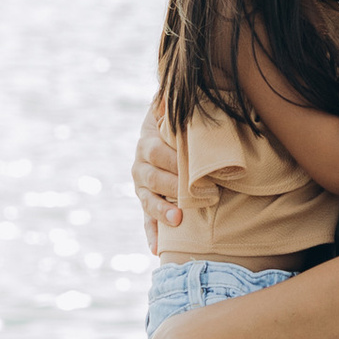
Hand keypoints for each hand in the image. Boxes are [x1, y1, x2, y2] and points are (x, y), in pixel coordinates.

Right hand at [131, 95, 181, 250]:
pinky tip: (157, 249)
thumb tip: (170, 90)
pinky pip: (147, 221)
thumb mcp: (172, 108)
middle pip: (152, 177)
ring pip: (147, 200)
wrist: (165, 133)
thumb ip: (172, 100)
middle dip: (173, 186)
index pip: (155, 151)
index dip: (172, 159)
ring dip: (161, 211)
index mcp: (147, 143)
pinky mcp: (147, 204)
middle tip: (197, 194)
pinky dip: (152, 235)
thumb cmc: (177, 121)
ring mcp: (142, 187)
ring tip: (177, 220)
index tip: (192, 167)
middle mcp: (140, 166)